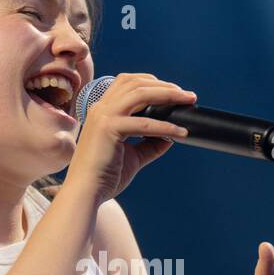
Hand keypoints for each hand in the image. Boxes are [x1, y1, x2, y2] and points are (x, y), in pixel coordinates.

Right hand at [64, 73, 196, 203]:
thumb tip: (172, 137)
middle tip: (188, 95)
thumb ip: (150, 144)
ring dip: (168, 95)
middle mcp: (100, 108)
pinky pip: (144, 123)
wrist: (85, 192)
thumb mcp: (133, 156)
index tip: (173, 91)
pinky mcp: (108, 128)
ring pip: (140, 93)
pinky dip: (166, 126)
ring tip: (188, 100)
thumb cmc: (104, 176)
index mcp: (102, 111)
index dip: (151, 82)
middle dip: (165, 85)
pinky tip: (180, 132)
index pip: (127, 83)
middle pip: (136, 83)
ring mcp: (103, 116)